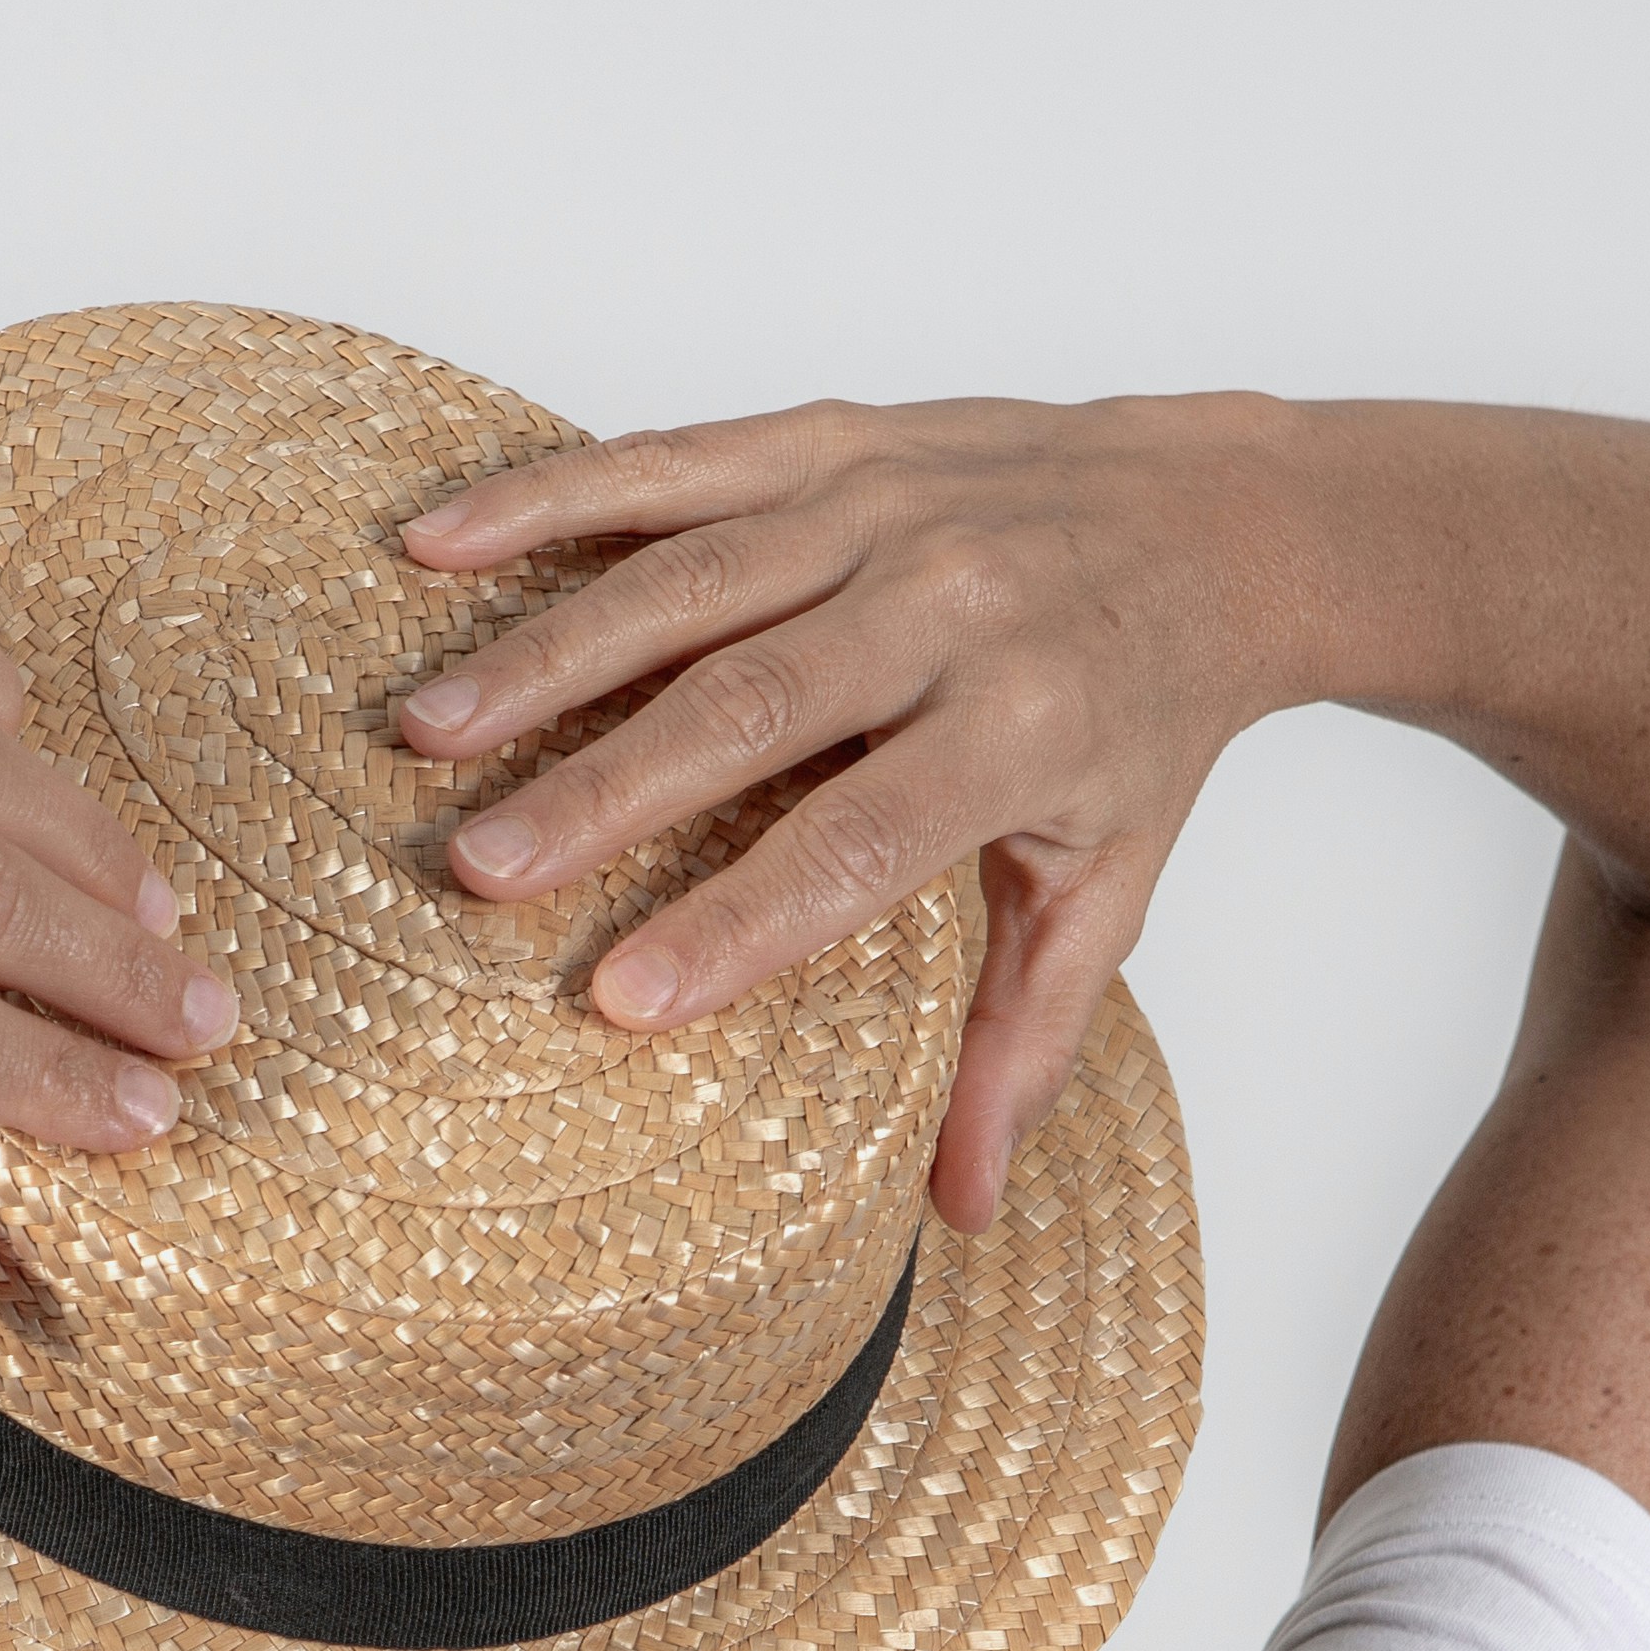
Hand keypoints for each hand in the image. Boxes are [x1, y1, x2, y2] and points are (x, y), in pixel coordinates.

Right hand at [393, 394, 1309, 1231]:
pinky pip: (676, 462)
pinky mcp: (832, 440)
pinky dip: (550, 496)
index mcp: (1022, 730)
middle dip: (603, 792)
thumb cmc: (1144, 719)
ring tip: (428, 731)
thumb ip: (1027, 1041)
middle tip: (478, 870)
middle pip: (751, 707)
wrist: (1221, 517)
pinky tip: (437, 543)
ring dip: (545, 654)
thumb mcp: (1112, 885)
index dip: (740, 924)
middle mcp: (950, 607)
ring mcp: (883, 508)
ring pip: (691, 583)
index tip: (619, 999)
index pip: (859, 844)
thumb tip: (963, 1211)